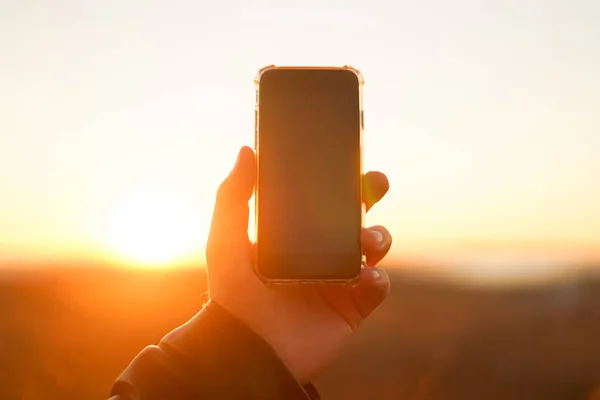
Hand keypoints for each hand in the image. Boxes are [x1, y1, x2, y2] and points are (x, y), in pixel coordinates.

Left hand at [206, 146, 391, 383]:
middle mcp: (320, 253)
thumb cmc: (232, 297)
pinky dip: (378, 278)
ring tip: (367, 241)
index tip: (349, 162)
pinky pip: (378, 286)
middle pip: (356, 216)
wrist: (250, 352)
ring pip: (374, 247)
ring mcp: (339, 279)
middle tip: (376, 183)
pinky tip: (364, 277)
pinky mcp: (353, 307)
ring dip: (379, 236)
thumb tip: (246, 150)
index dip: (339, 181)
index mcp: (295, 235)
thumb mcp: (226, 242)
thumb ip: (232, 196)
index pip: (323, 200)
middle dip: (371, 196)